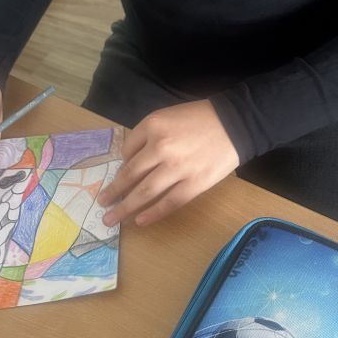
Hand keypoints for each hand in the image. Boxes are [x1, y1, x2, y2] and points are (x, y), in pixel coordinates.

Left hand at [97, 100, 238, 226]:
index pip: (127, 151)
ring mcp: (177, 168)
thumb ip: (147, 136)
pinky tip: (140, 221)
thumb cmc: (199, 118)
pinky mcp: (194, 184)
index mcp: (152, 127)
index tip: (120, 177)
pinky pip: (169, 202)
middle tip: (102, 204)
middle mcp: (161, 148)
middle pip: (130, 175)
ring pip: (145, 192)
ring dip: (126, 208)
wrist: (236, 124)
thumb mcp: (166, 116)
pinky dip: (153, 213)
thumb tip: (130, 161)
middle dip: (113, 192)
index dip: (121, 165)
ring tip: (111, 218)